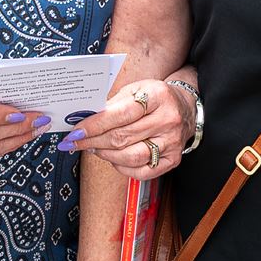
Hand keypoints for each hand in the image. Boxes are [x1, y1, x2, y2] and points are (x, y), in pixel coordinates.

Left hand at [65, 79, 194, 178]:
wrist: (185, 107)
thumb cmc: (155, 98)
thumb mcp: (136, 89)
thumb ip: (112, 104)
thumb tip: (85, 120)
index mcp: (158, 96)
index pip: (120, 114)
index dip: (94, 125)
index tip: (76, 131)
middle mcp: (168, 120)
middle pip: (122, 137)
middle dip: (94, 141)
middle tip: (77, 143)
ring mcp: (172, 142)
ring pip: (131, 157)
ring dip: (106, 155)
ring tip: (94, 148)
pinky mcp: (173, 159)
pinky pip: (142, 172)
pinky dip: (123, 168)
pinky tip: (114, 159)